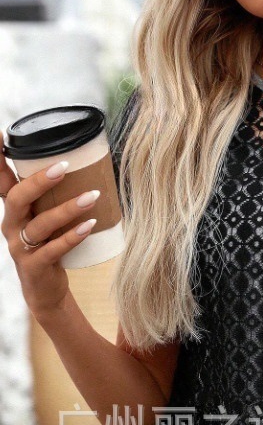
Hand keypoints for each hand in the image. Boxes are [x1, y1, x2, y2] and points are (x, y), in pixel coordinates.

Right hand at [0, 129, 99, 320]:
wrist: (45, 291)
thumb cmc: (49, 247)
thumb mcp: (46, 219)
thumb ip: (54, 198)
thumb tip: (84, 168)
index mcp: (13, 210)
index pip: (0, 179)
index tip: (0, 132)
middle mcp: (10, 225)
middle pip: (17, 198)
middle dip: (38, 180)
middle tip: (64, 166)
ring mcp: (20, 247)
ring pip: (39, 224)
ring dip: (66, 209)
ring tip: (92, 197)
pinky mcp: (34, 266)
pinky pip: (53, 249)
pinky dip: (72, 237)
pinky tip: (90, 226)